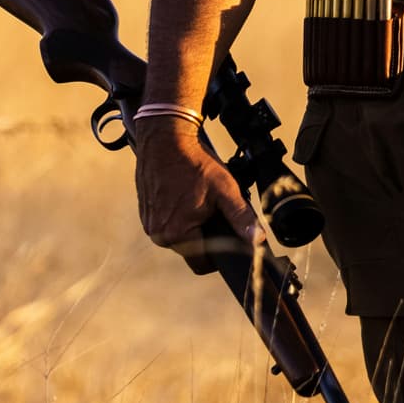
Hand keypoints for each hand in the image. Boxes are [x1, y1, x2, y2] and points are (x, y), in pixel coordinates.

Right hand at [133, 118, 261, 261]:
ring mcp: (149, 223)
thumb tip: (257, 240)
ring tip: (198, 199)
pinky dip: (178, 215)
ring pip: (179, 236)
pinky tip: (184, 195)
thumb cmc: (194, 163)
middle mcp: (159, 234)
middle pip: (191, 250)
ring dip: (191, 225)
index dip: (220, 253)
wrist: (165, 139)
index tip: (227, 236)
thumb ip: (241, 218)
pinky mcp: (145, 213)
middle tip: (213, 209)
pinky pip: (166, 223)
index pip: (203, 263)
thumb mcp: (225, 189)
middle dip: (206, 234)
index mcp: (177, 234)